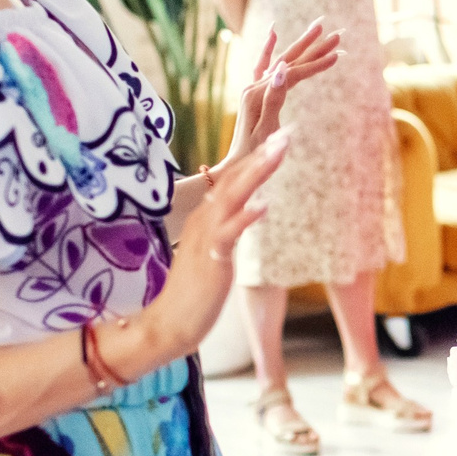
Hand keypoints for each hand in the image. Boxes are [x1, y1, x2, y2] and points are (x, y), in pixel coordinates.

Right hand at [111, 130, 288, 375]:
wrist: (169, 323)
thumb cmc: (193, 293)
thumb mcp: (214, 254)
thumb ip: (227, 232)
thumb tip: (244, 215)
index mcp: (205, 217)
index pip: (233, 181)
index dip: (256, 160)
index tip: (279, 140)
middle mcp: (204, 220)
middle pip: (235, 180)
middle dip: (262, 155)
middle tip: (287, 132)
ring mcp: (206, 237)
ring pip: (234, 196)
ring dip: (258, 172)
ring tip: (279, 150)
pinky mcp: (212, 259)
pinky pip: (230, 233)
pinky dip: (246, 217)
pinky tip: (265, 205)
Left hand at [225, 21, 340, 163]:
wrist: (236, 166)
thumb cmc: (254, 155)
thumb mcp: (266, 130)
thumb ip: (273, 99)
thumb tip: (282, 70)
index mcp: (258, 95)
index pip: (293, 74)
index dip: (316, 65)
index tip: (338, 56)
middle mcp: (254, 87)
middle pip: (288, 61)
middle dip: (314, 47)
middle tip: (337, 34)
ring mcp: (253, 89)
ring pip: (282, 62)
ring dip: (302, 46)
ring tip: (319, 29)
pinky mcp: (255, 94)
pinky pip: (264, 65)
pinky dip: (270, 49)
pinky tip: (273, 33)